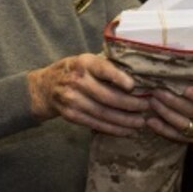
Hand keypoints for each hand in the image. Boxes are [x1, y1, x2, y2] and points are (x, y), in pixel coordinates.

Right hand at [28, 53, 146, 136]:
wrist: (45, 87)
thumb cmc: (75, 71)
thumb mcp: (87, 60)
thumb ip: (107, 65)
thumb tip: (140, 72)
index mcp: (84, 63)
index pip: (103, 69)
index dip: (119, 78)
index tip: (134, 86)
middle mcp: (77, 80)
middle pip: (107, 96)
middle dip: (131, 104)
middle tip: (148, 107)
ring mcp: (72, 99)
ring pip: (104, 113)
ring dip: (125, 120)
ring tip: (141, 122)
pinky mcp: (71, 115)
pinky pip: (96, 124)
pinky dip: (113, 129)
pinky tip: (127, 130)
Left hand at [146, 80, 192, 143]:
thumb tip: (182, 65)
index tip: (185, 89)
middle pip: (192, 110)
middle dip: (172, 100)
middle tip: (156, 90)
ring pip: (183, 124)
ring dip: (164, 112)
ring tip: (151, 102)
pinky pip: (178, 136)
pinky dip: (163, 129)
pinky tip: (150, 121)